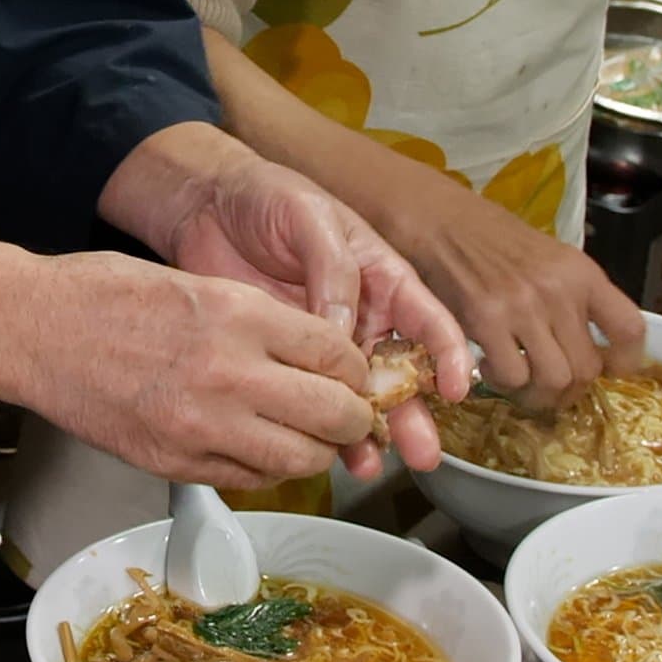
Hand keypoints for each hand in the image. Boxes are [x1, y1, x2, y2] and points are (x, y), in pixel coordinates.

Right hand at [5, 252, 388, 488]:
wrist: (29, 330)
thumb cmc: (101, 295)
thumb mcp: (195, 282)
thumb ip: (259, 320)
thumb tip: (314, 355)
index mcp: (238, 316)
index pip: (339, 355)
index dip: (356, 369)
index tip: (352, 375)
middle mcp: (229, 374)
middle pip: (334, 414)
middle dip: (350, 418)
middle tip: (346, 414)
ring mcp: (202, 428)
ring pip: (300, 459)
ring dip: (313, 450)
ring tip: (305, 436)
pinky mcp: (175, 463)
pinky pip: (250, 479)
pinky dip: (266, 468)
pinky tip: (256, 447)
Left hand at [143, 146, 469, 473]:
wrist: (207, 206)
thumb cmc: (268, 197)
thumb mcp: (309, 218)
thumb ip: (334, 271)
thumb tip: (346, 331)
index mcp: (383, 277)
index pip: (429, 320)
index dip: (448, 355)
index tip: (453, 388)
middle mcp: (364, 316)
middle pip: (401, 373)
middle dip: (413, 414)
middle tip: (422, 452)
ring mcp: (327, 342)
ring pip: (360, 396)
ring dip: (369, 431)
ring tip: (369, 464)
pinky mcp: (289, 359)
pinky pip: (313, 397)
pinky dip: (320, 426)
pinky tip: (325, 452)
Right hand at [363, 168, 647, 406]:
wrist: (441, 221)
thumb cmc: (493, 242)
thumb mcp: (550, 261)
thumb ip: (575, 301)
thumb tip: (594, 354)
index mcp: (582, 274)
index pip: (630, 329)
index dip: (626, 362)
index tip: (607, 371)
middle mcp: (559, 291)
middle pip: (588, 369)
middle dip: (569, 390)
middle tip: (547, 385)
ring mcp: (523, 306)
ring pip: (554, 381)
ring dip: (537, 393)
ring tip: (519, 379)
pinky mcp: (486, 320)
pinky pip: (512, 377)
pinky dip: (503, 383)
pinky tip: (490, 366)